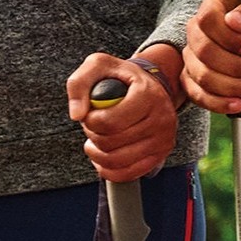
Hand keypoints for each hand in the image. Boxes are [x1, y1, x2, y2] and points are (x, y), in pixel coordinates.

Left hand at [70, 48, 179, 180]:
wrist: (151, 86)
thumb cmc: (122, 77)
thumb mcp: (98, 66)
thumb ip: (79, 83)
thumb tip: (76, 115)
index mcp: (148, 95)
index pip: (110, 122)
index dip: (90, 121)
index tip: (90, 113)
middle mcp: (161, 119)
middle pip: (110, 143)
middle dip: (93, 134)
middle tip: (95, 123)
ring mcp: (163, 140)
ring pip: (116, 161)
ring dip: (97, 152)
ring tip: (97, 138)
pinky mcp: (160, 156)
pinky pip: (127, 175)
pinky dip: (108, 169)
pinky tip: (103, 154)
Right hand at [182, 0, 240, 115]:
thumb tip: (233, 19)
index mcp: (213, 8)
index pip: (207, 20)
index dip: (227, 37)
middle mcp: (197, 32)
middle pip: (203, 51)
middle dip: (234, 67)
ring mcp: (193, 57)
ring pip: (202, 75)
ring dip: (232, 86)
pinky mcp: (193, 80)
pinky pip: (197, 95)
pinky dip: (219, 103)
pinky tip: (239, 104)